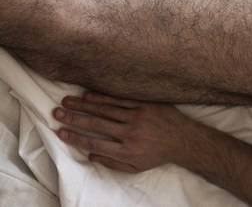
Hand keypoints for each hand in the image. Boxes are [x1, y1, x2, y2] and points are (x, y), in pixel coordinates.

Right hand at [54, 93, 194, 172]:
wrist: (184, 140)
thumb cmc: (157, 155)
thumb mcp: (135, 167)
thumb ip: (112, 163)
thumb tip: (90, 155)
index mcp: (126, 150)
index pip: (94, 143)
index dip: (75, 137)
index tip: (60, 132)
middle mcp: (130, 133)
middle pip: (96, 124)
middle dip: (74, 118)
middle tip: (56, 113)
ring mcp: (138, 116)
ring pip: (106, 109)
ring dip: (84, 105)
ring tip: (67, 101)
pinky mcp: (145, 104)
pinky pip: (121, 99)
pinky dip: (103, 97)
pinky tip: (88, 94)